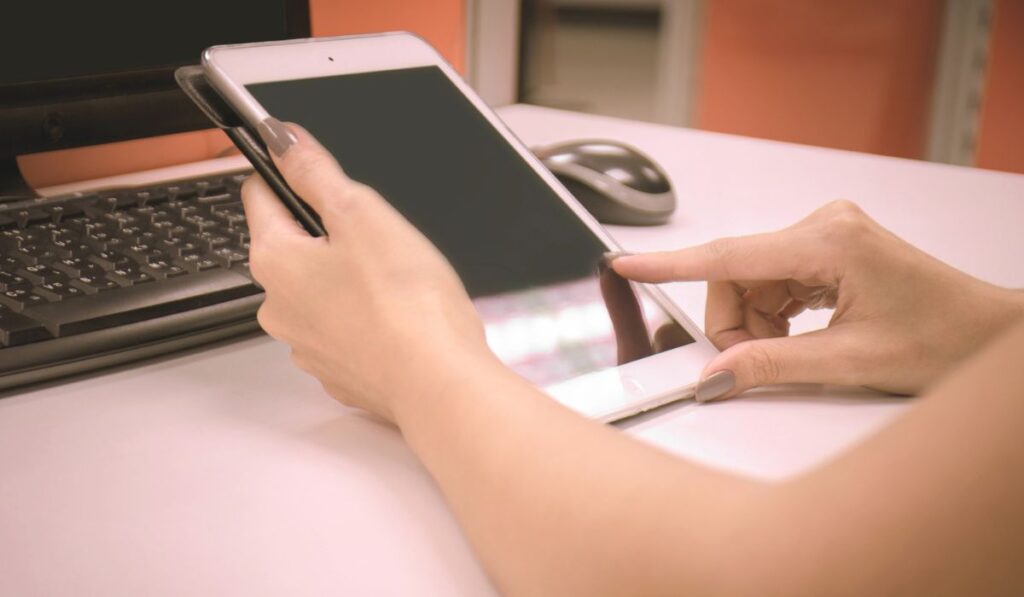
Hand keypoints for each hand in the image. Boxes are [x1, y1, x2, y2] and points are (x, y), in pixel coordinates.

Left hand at [241, 120, 491, 421]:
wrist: (437, 381)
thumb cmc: (405, 303)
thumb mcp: (362, 213)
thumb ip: (315, 172)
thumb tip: (282, 140)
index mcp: (275, 260)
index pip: (260, 195)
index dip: (290, 174)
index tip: (316, 170)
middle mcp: (279, 307)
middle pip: (293, 247)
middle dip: (329, 234)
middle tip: (378, 236)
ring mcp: (307, 346)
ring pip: (320, 291)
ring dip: (348, 279)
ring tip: (395, 281)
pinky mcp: (340, 371)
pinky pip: (345, 331)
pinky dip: (366, 319)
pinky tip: (398, 317)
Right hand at [612, 200, 1023, 401]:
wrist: (987, 334)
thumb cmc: (944, 338)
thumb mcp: (850, 363)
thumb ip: (771, 366)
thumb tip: (714, 375)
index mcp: (830, 241)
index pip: (729, 256)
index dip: (669, 264)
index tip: (625, 264)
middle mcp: (825, 226)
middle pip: (736, 273)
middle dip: (732, 322)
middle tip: (749, 363)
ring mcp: (826, 234)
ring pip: (751, 281)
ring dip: (755, 322)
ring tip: (793, 352)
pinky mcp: (827, 248)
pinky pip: (773, 281)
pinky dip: (772, 315)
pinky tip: (797, 335)